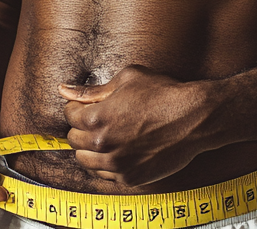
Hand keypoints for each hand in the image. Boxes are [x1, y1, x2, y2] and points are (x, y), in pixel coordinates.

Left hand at [59, 65, 212, 186]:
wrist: (193, 117)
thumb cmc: (162, 93)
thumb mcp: (126, 79)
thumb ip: (91, 89)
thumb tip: (64, 89)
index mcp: (97, 118)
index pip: (69, 116)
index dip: (77, 107)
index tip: (86, 105)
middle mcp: (103, 144)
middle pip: (73, 140)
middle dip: (81, 127)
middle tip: (98, 119)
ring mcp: (116, 164)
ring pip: (85, 161)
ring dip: (90, 148)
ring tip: (106, 135)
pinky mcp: (130, 177)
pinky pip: (104, 174)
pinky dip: (106, 163)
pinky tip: (118, 149)